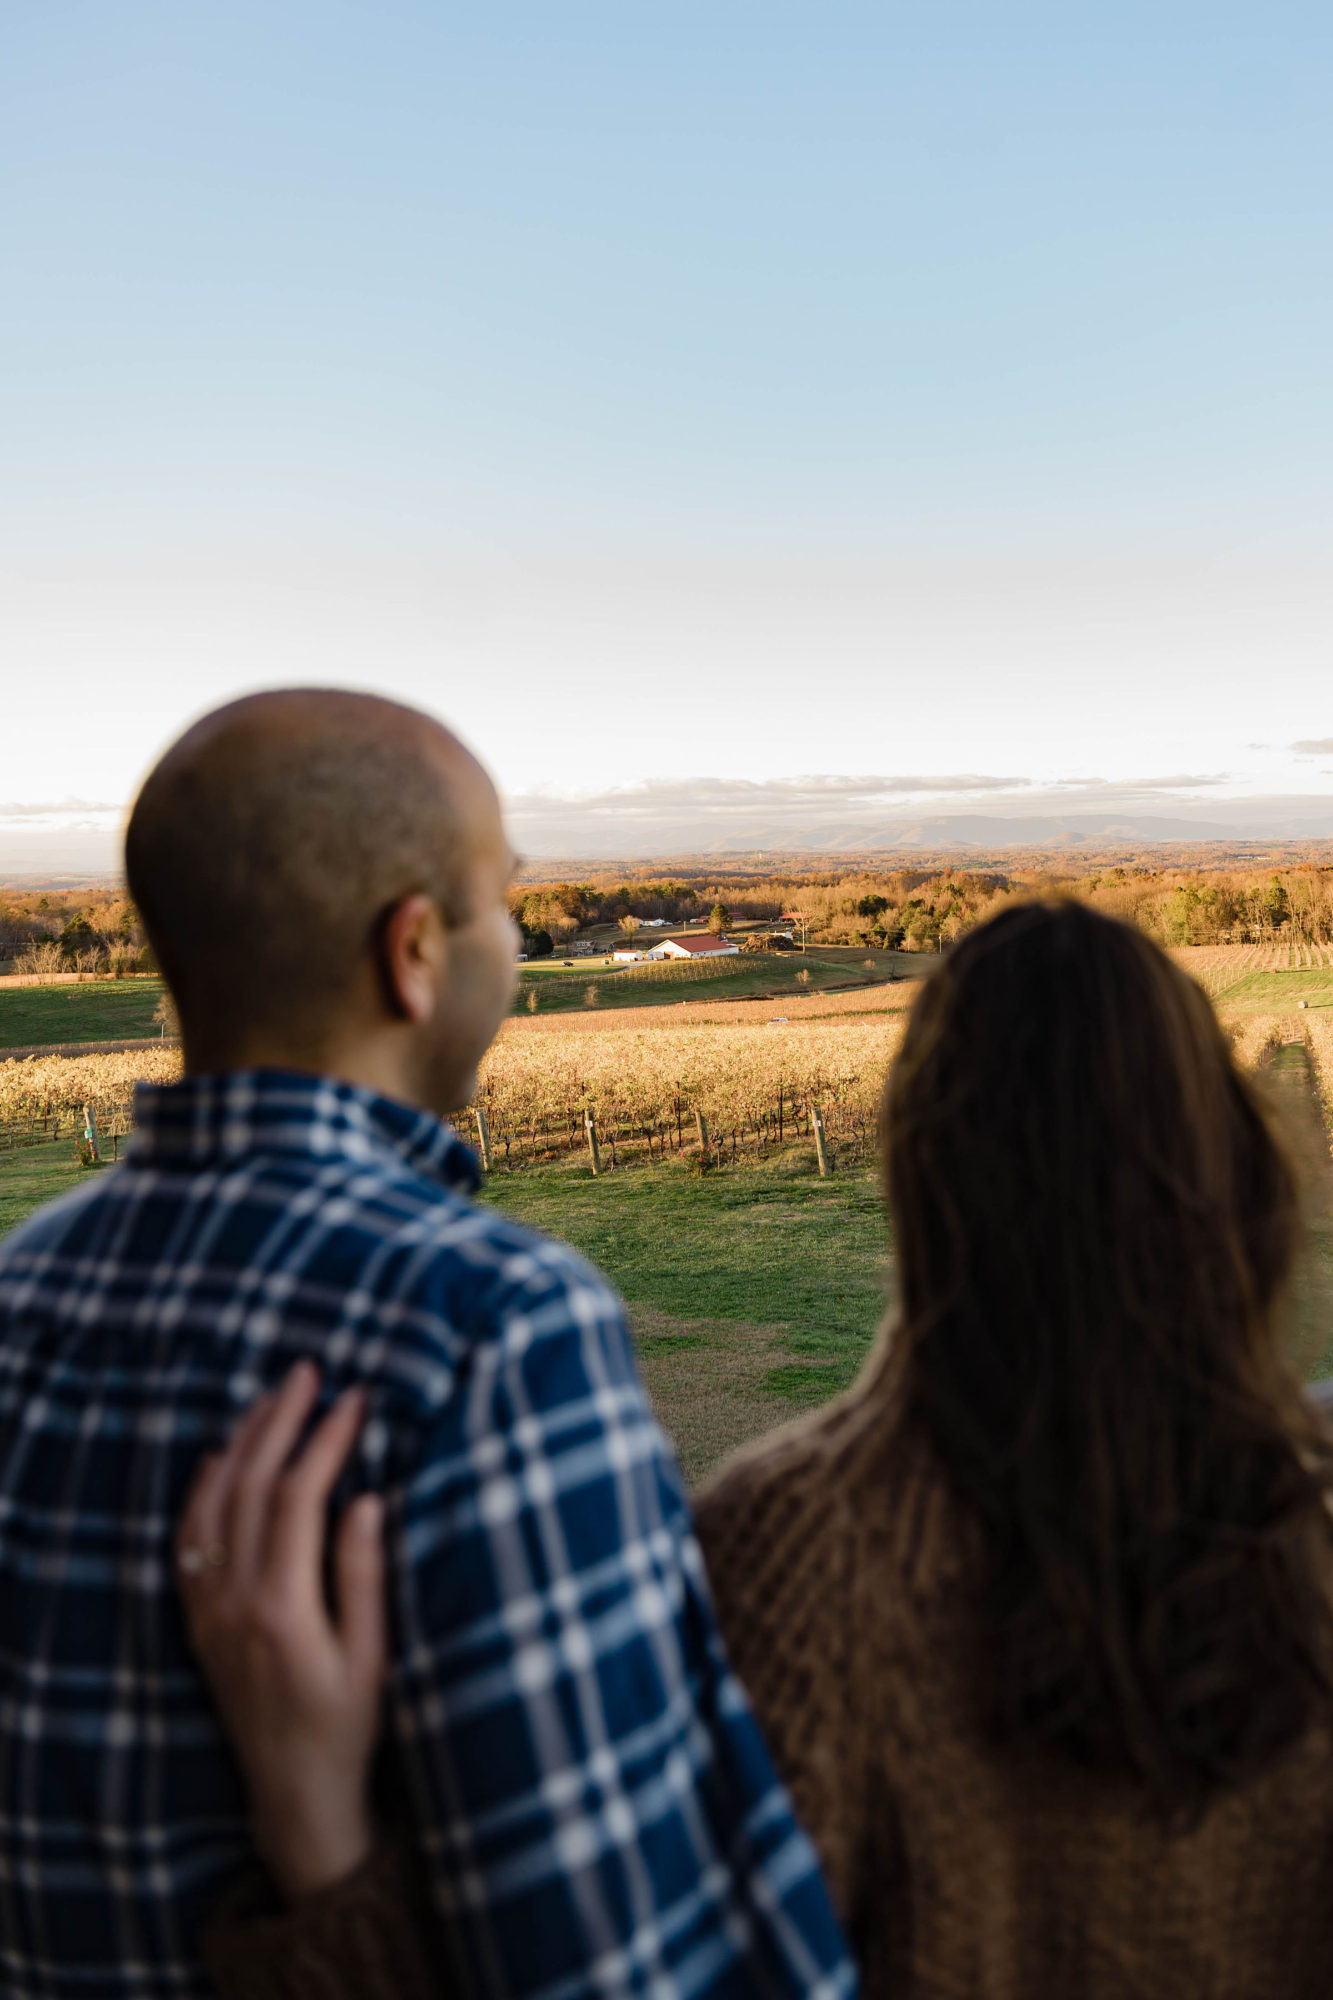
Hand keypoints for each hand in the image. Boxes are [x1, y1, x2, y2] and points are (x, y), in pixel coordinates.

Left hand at [177, 1362, 386, 1902]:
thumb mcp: (374, 1656)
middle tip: (308, 1370)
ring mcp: (210, 1611)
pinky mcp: (200, 1621)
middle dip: (280, 1420)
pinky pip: (189, 1539)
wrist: (294, 1793)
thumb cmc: (350, 1727)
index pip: (301, 1496)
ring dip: (243, 1442)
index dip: (327, 1439)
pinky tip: (222, 1457)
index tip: (355, 1397)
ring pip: (215, 1504)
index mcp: (284, 1606)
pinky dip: (203, 1489)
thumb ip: (364, 1575)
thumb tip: (367, 1497)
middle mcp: (235, 1602)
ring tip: (272, 1396)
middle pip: (252, 1485)